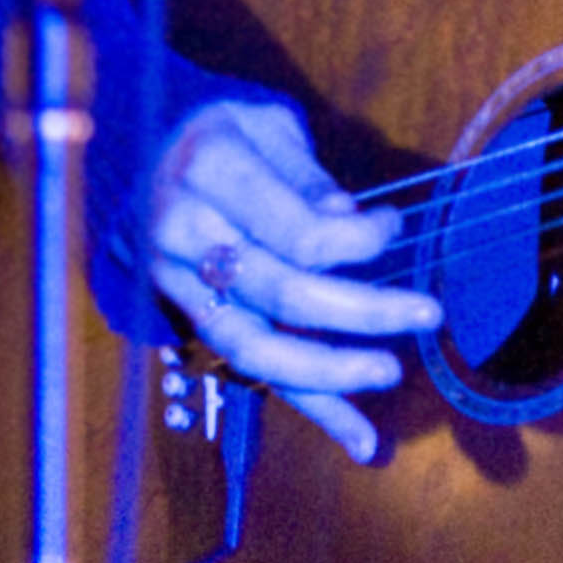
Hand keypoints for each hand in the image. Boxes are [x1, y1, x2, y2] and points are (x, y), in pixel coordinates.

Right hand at [147, 97, 445, 463]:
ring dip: (331, 372)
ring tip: (390, 375)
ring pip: (256, 348)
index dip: (356, 239)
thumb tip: (346, 219)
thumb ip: (303, 174)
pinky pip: (250, 370)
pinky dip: (311, 406)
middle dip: (362, 311)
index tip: (394, 227)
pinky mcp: (191, 319)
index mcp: (208, 174)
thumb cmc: (222, 133)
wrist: (136, 153)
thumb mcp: (264, 124)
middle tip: (427, 314)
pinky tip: (361, 438)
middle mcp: (184, 236)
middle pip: (282, 293)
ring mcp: (181, 287)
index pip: (295, 231)